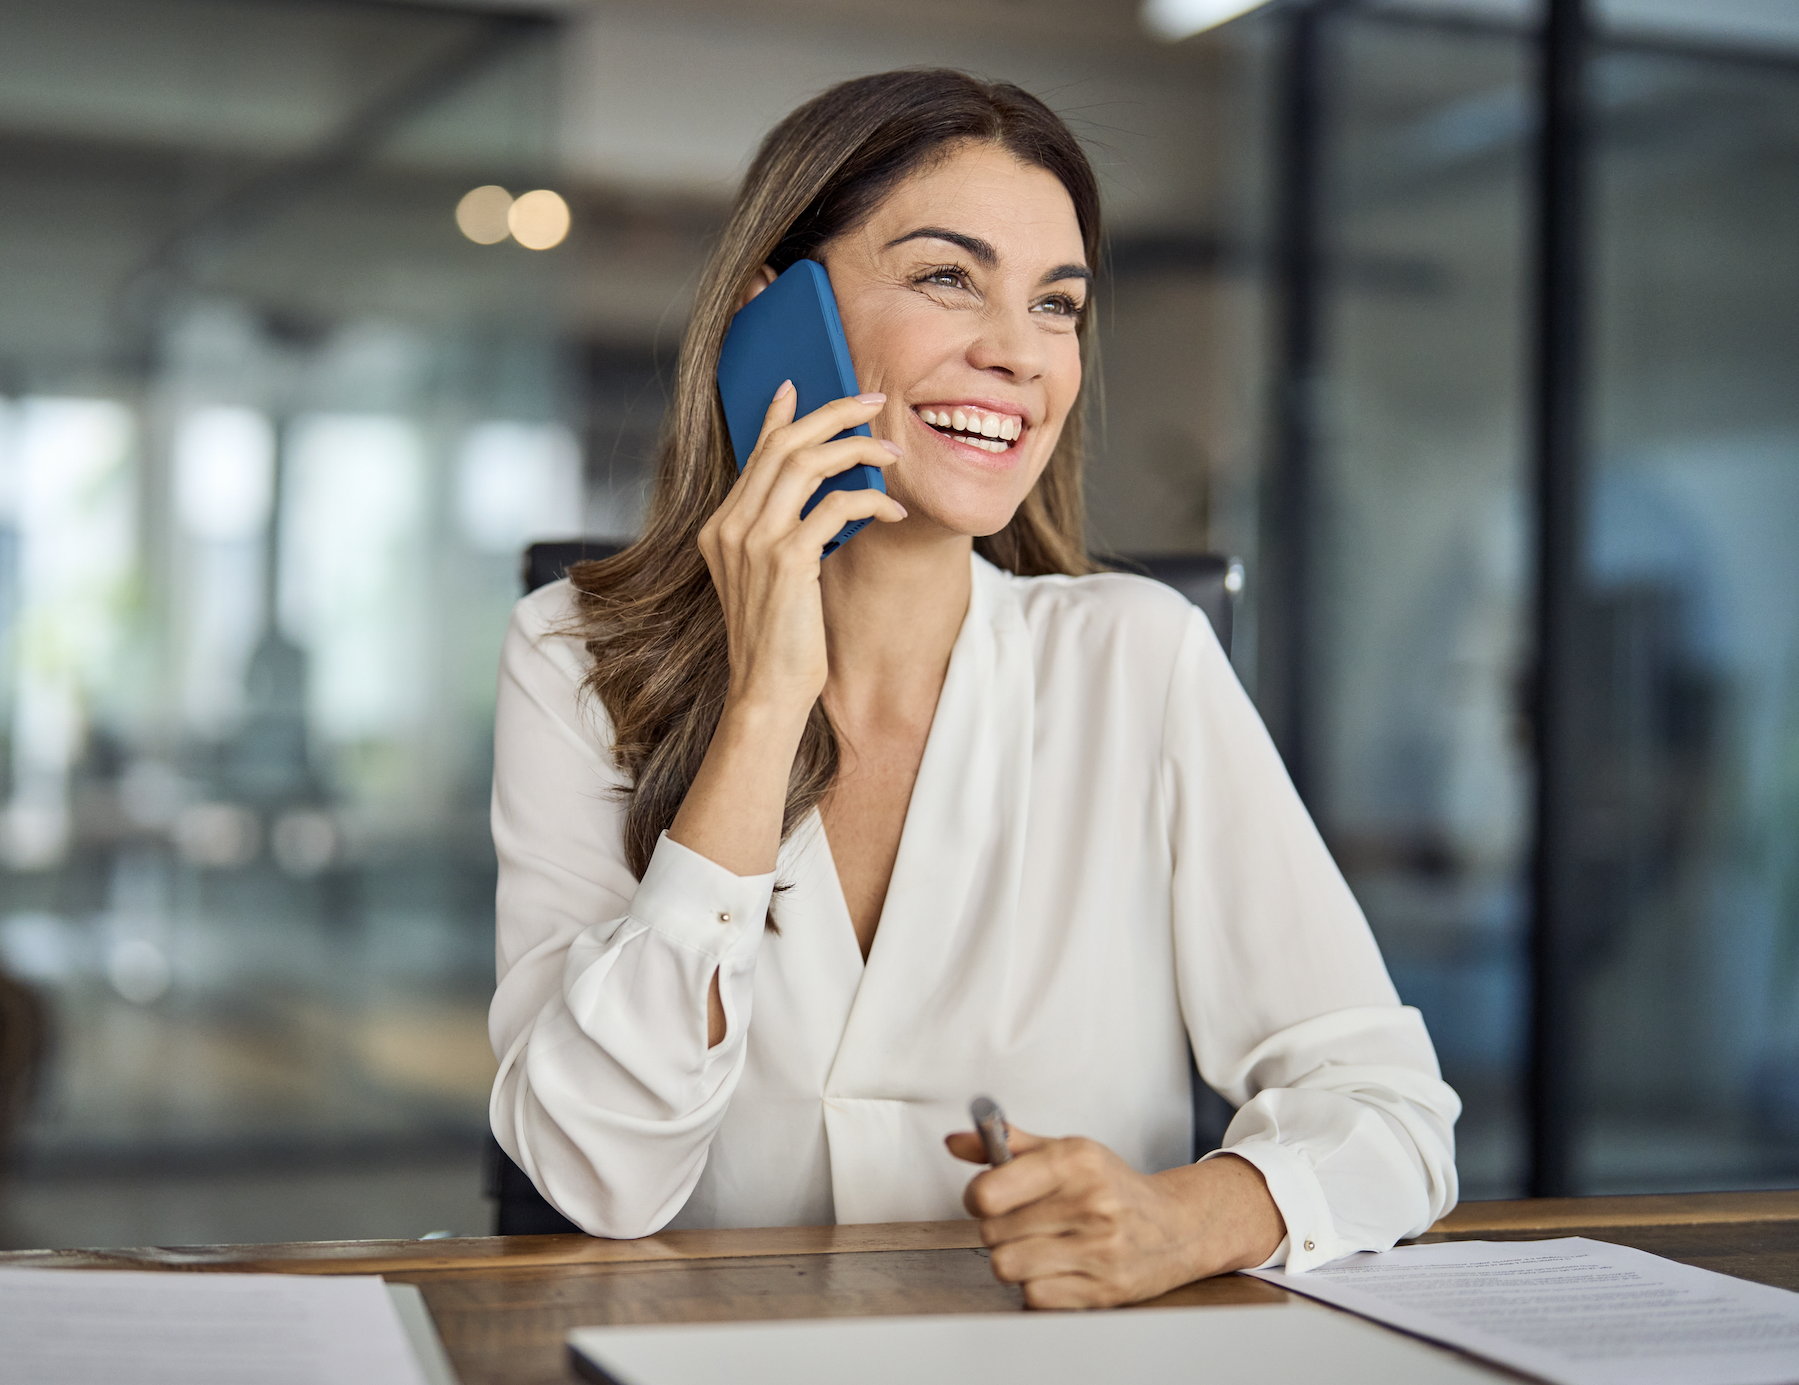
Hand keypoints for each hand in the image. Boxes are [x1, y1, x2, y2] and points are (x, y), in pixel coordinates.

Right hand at [697, 381, 906, 718]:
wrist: (766, 691)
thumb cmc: (778, 639)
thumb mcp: (770, 576)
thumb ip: (780, 532)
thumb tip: (819, 491)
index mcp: (720, 527)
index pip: (754, 454)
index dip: (779, 416)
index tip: (798, 386)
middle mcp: (730, 526)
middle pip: (782, 445)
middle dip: (832, 414)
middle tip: (872, 401)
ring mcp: (754, 541)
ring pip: (806, 463)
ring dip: (856, 448)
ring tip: (890, 451)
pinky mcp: (786, 559)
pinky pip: (834, 507)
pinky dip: (869, 500)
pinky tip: (891, 510)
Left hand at [946, 1125, 1285, 1308]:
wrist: (1176, 1226)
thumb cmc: (1111, 1186)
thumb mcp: (1065, 1151)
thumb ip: (1006, 1144)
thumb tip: (956, 1141)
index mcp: (1074, 1160)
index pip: (990, 1192)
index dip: (977, 1198)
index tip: (988, 1198)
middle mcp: (1089, 1203)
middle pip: (992, 1233)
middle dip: (999, 1230)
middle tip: (1024, 1223)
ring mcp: (1099, 1249)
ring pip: (1008, 1268)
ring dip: (1014, 1261)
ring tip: (1037, 1247)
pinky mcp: (1104, 1290)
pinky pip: (1035, 1297)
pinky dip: (1037, 1287)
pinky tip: (1057, 1269)